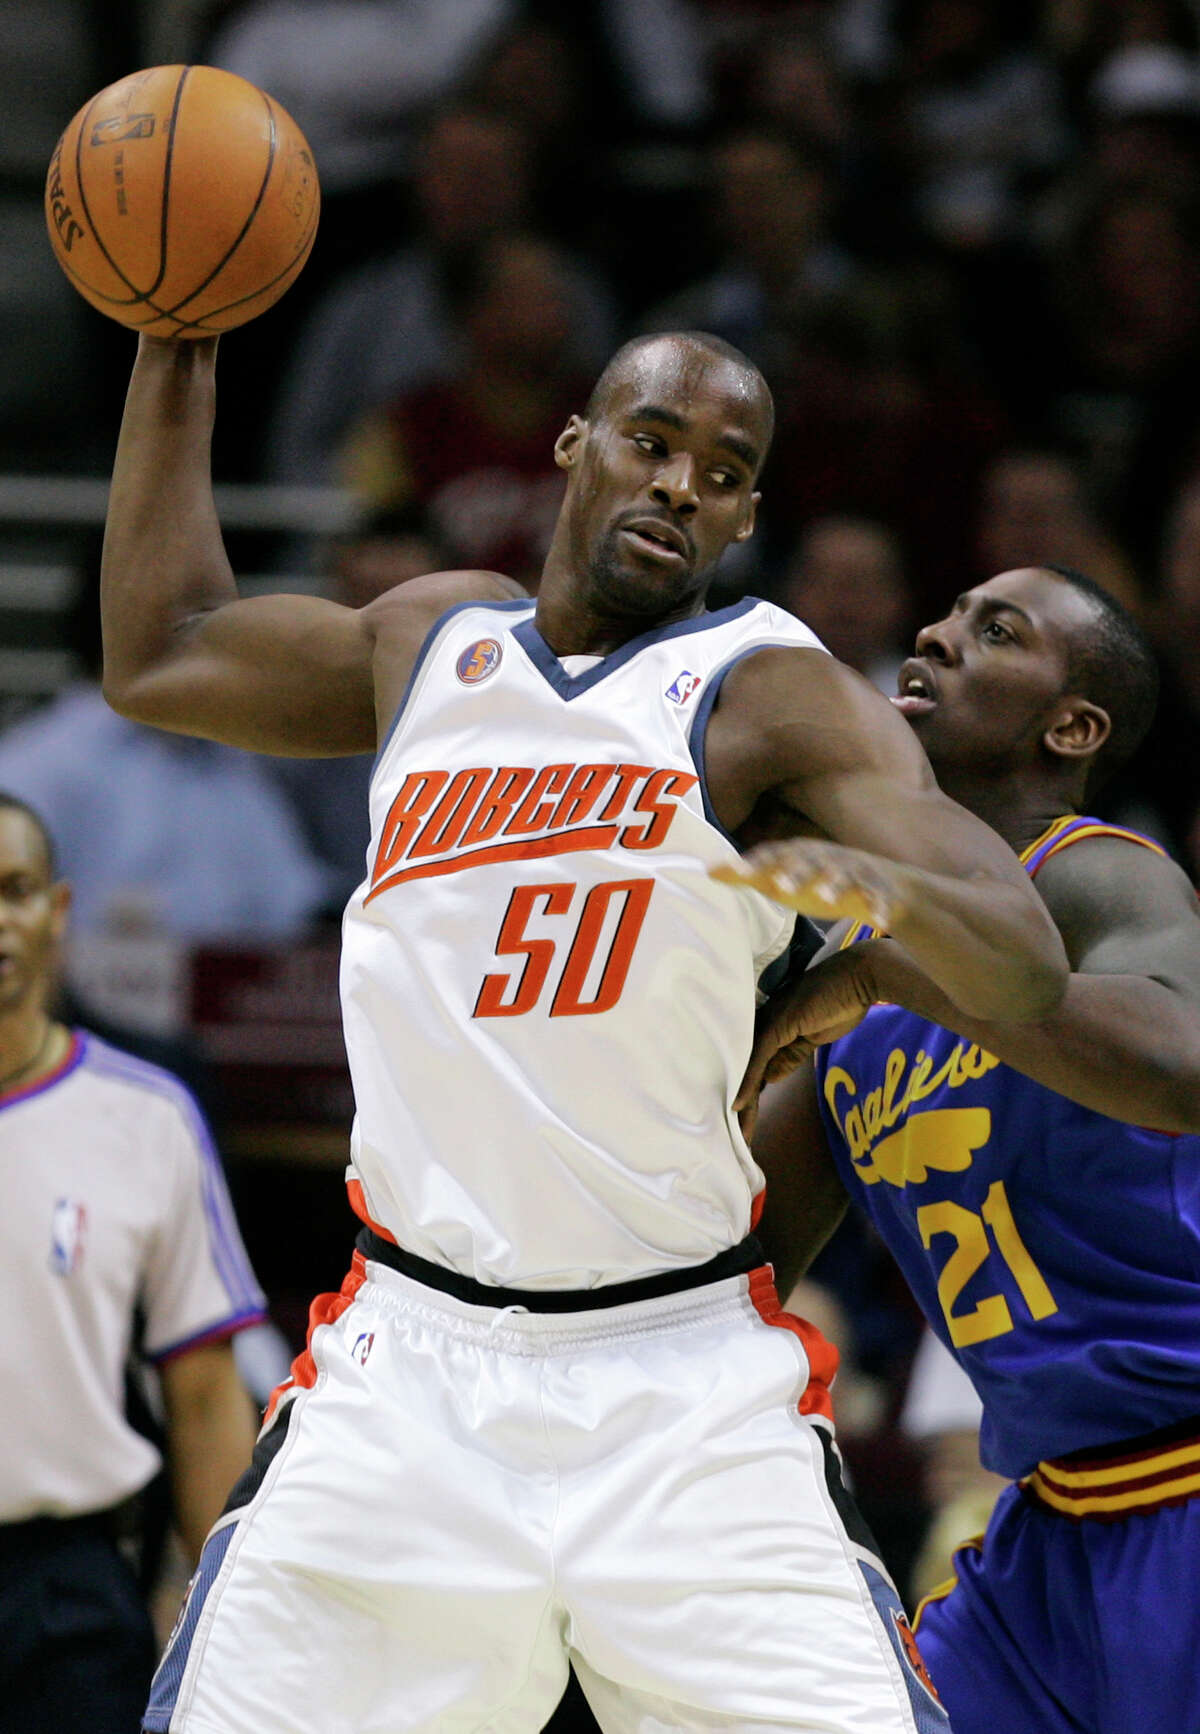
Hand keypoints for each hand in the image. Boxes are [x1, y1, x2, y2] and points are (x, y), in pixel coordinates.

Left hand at [711, 839, 909, 928]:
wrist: (880, 884)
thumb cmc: (819, 881)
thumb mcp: (783, 878)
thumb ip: (749, 874)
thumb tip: (708, 870)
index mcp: (800, 855)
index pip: (774, 856)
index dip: (756, 863)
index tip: (736, 872)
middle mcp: (827, 859)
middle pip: (810, 862)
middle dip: (796, 872)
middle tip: (779, 885)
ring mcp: (855, 873)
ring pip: (846, 877)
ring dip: (836, 885)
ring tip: (827, 899)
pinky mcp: (880, 890)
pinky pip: (882, 898)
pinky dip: (881, 907)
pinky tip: (880, 920)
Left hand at [735, 946, 878, 1116]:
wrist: (858, 978)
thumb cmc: (839, 1001)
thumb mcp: (811, 1037)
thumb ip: (789, 1056)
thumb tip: (769, 1078)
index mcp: (769, 1025)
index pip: (754, 1065)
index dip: (749, 1092)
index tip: (746, 1121)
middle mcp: (762, 1022)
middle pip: (746, 1069)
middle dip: (743, 1105)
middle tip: (738, 1136)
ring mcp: (768, 1021)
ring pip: (747, 1068)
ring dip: (742, 1102)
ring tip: (738, 1132)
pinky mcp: (777, 1024)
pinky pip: (757, 1059)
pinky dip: (746, 1083)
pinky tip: (738, 1105)